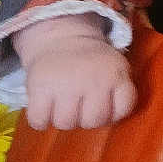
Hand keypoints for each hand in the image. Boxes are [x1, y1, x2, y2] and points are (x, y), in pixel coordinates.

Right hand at [16, 17, 136, 129]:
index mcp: (115, 73)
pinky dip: (40, 119)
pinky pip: (39, 120)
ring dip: (62, 118)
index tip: (105, 102)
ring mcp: (65, 83)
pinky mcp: (40, 86)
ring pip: (65, 123)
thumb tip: (111, 120)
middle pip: (92, 121)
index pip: (123, 109)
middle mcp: (93, 78)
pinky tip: (45, 106)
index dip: (114, 112)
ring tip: (62, 103)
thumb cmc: (91, 63)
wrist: (61, 37)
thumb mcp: (116, 69)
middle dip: (86, 118)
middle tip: (80, 104)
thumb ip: (120, 93)